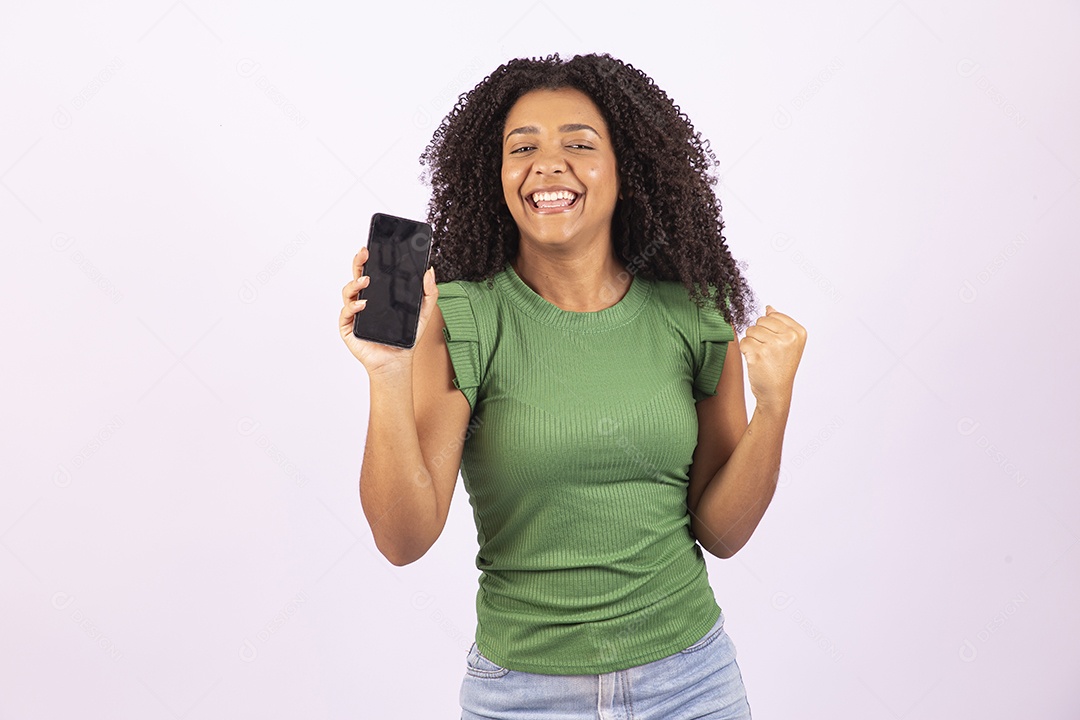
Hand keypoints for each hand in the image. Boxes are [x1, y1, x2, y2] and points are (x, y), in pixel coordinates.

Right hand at [338, 245, 438, 375]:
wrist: (398, 362)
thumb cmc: (406, 338)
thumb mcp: (423, 312)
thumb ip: (429, 292)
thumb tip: (430, 271)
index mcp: (379, 295)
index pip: (371, 272)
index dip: (369, 259)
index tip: (371, 247)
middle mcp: (364, 301)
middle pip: (357, 276)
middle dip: (358, 263)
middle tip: (364, 254)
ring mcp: (355, 313)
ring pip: (348, 292)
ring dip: (355, 283)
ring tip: (366, 281)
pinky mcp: (349, 328)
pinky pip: (346, 313)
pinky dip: (353, 307)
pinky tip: (362, 304)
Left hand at [739, 305, 806, 413]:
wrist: (776, 392)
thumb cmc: (780, 368)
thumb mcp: (788, 344)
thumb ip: (780, 324)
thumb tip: (769, 308)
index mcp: (798, 332)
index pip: (773, 315)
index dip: (768, 328)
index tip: (775, 344)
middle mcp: (788, 337)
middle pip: (760, 321)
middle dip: (759, 334)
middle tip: (767, 351)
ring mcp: (774, 345)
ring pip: (750, 331)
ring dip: (752, 343)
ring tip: (762, 356)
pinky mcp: (758, 354)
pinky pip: (744, 342)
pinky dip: (746, 351)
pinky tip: (756, 361)